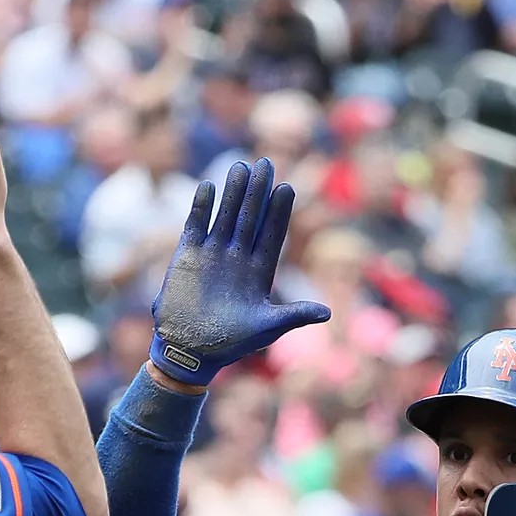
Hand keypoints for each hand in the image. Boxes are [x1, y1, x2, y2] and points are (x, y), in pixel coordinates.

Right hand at [147, 159, 330, 386]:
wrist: (190, 352)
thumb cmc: (230, 344)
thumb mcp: (266, 329)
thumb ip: (294, 316)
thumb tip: (328, 313)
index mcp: (258, 272)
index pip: (272, 234)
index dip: (279, 212)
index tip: (287, 188)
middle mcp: (237, 258)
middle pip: (250, 217)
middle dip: (258, 192)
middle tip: (266, 163)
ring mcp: (212, 254)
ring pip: (225, 216)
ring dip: (233, 192)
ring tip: (241, 166)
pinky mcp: (187, 257)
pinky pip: (195, 225)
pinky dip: (201, 207)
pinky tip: (208, 187)